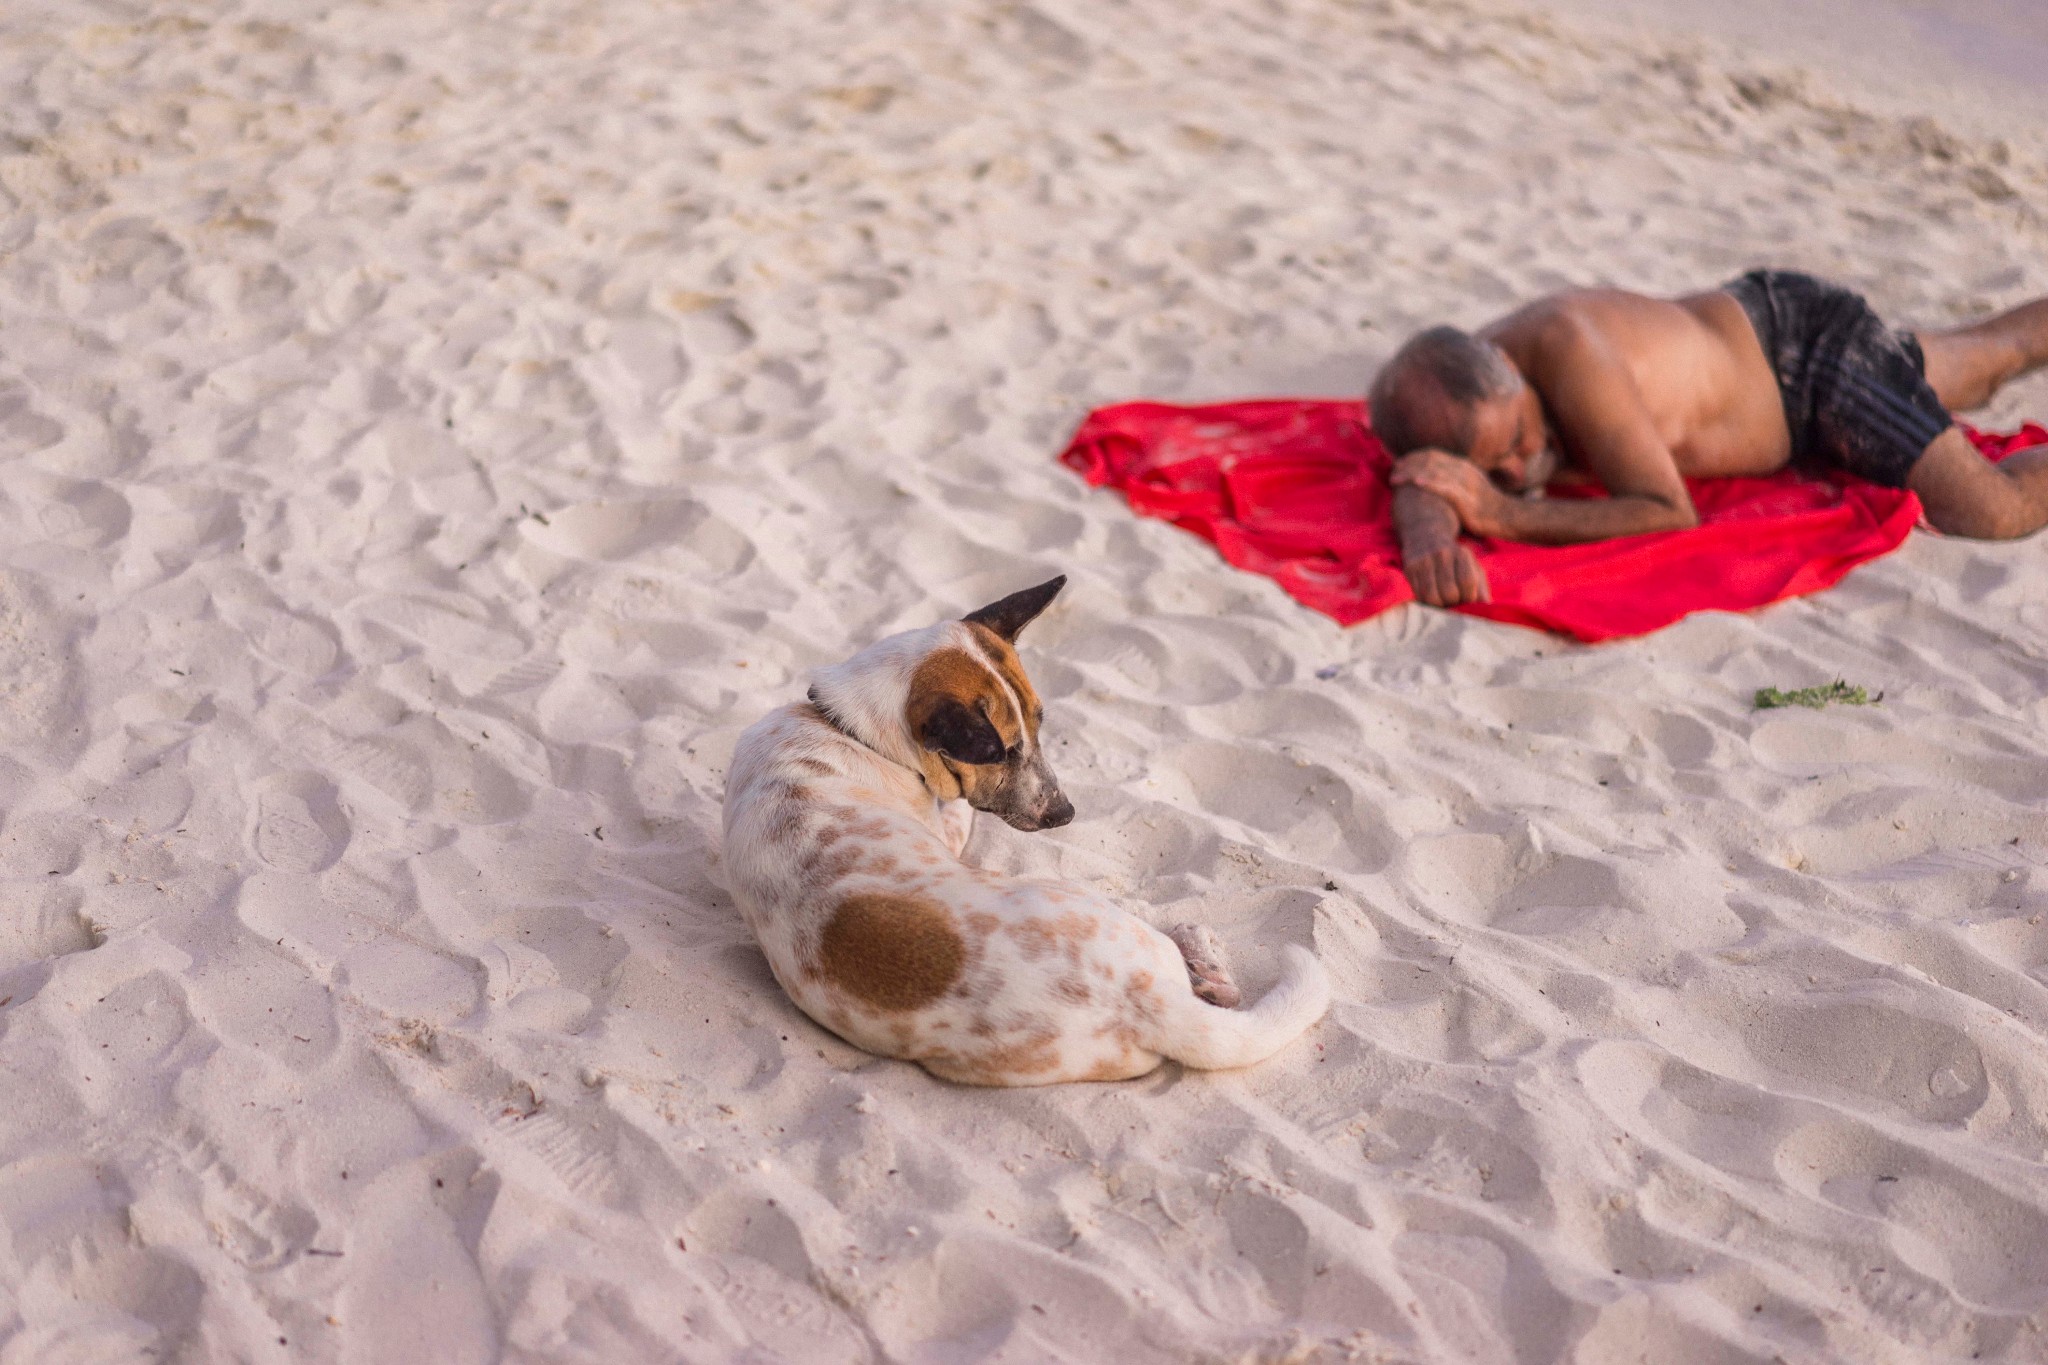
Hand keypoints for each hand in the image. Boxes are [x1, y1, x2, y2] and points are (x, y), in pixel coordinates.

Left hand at [1391, 449, 1511, 537]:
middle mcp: (1462, 470)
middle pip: (1430, 460)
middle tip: (1393, 471)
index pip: (1433, 455)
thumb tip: (1433, 482)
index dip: (1414, 457)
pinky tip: (1417, 483)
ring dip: (1412, 474)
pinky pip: (1445, 487)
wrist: (1506, 517)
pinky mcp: (1466, 498)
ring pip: (1434, 472)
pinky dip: (1430, 483)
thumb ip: (1453, 481)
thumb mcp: (1469, 487)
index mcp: (1462, 466)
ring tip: (1396, 478)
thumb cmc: (1485, 506)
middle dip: (1408, 464)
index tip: (1399, 464)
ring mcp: (1465, 483)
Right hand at [1402, 537, 1490, 606]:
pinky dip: (1426, 603)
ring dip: (1439, 606)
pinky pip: (1418, 595)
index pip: (1467, 582)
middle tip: (1454, 602)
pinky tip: (1432, 598)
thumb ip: (1481, 587)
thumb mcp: (1472, 566)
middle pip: (1449, 593)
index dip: (1469, 597)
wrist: (1426, 534)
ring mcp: (1423, 562)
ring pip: (1431, 597)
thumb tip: (1486, 608)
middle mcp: (1442, 555)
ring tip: (1443, 602)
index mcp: (1461, 554)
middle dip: (1453, 603)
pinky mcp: (1409, 569)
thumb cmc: (1454, 557)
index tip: (1467, 600)